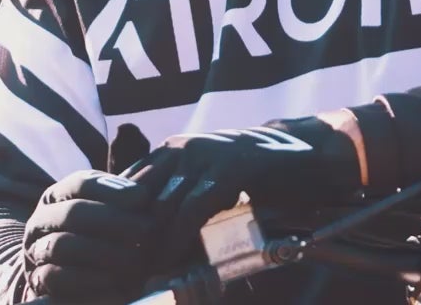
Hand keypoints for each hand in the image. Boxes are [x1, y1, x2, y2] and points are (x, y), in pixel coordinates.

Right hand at [22, 168, 161, 299]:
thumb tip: (138, 143)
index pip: (81, 183)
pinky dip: (87, 280)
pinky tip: (115, 282)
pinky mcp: (38, 281)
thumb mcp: (108, 207)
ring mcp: (36, 250)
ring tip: (135, 258)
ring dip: (102, 252)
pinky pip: (57, 278)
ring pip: (63, 245)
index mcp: (59, 194)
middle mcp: (43, 219)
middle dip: (112, 220)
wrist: (69, 277)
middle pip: (72, 213)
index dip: (111, 188)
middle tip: (147, 229)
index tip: (143, 197)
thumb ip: (124, 185)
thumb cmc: (98, 236)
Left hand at [123, 117, 360, 263]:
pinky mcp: (228, 167)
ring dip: (152, 243)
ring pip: (162, 204)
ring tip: (146, 271)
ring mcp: (204, 154)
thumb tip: (152, 241)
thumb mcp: (209, 182)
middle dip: (131, 235)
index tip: (117, 252)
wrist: (303, 154)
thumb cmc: (253, 177)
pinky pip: (193, 208)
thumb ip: (182, 200)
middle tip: (127, 269)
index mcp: (171, 150)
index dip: (120, 218)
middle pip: (139, 196)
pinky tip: (173, 260)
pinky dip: (179, 238)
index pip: (128, 184)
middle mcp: (180, 147)